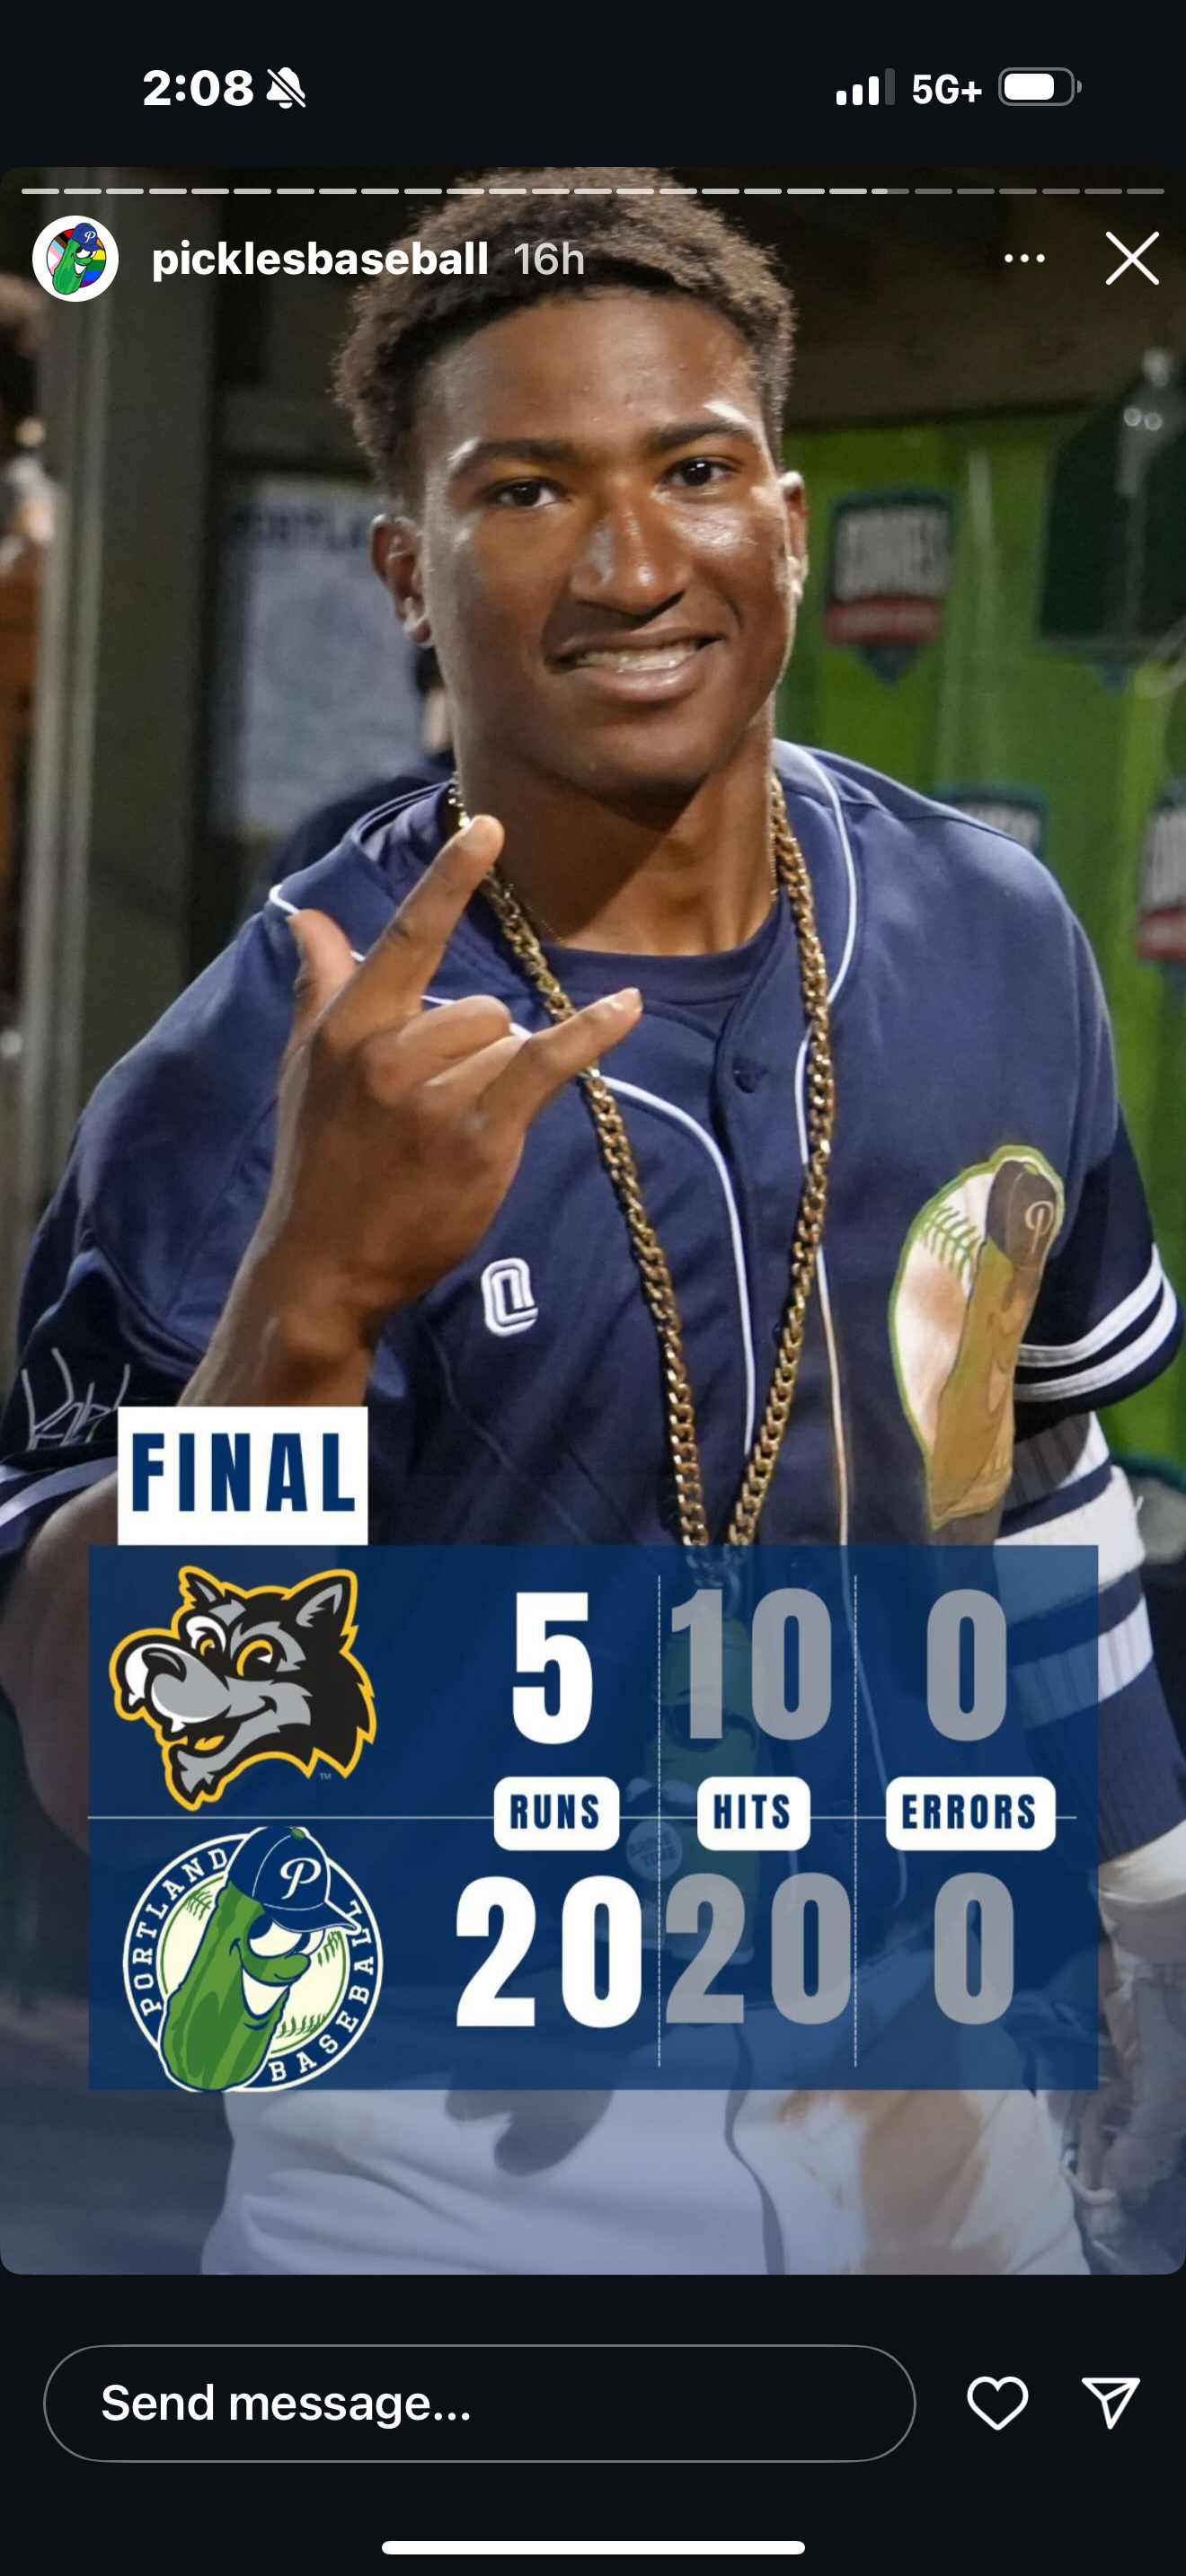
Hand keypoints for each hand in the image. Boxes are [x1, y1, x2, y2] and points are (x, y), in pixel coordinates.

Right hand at [255, 813, 640, 1347]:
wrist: (325, 1265)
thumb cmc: (319, 1162)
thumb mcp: (304, 1069)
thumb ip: (319, 985)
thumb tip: (307, 917)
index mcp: (346, 1028)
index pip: (406, 937)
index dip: (450, 881)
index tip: (488, 827)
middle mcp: (388, 1053)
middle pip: (477, 1004)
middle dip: (474, 1046)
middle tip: (432, 1109)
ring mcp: (434, 1096)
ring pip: (505, 1040)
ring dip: (496, 1077)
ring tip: (451, 1131)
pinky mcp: (480, 1137)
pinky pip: (547, 1063)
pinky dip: (591, 1033)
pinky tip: (626, 1007)